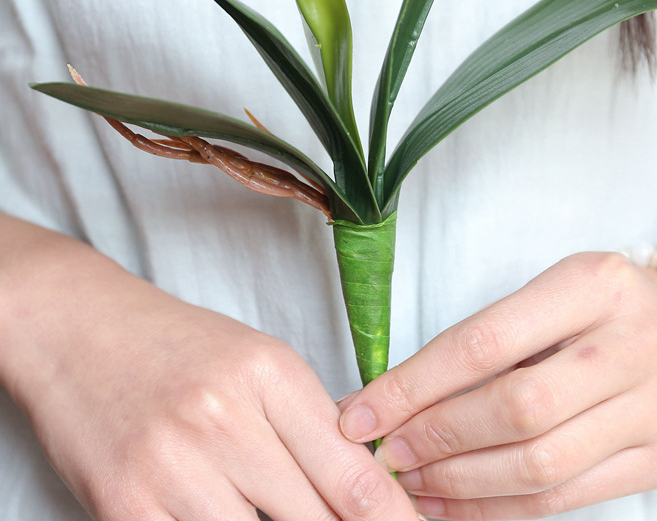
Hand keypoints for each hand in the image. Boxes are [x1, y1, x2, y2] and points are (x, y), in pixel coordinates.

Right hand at [1, 223, 417, 520]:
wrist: (85, 332)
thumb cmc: (182, 346)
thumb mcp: (261, 362)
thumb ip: (311, 421)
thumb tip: (365, 484)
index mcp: (271, 375)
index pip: (353, 473)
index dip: (394, 518)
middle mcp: (225, 420)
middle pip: (317, 517)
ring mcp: (172, 468)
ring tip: (287, 514)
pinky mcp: (125, 509)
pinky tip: (235, 520)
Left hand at [338, 251, 656, 518]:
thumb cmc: (593, 305)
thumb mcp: (544, 294)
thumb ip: (481, 341)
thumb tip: (390, 399)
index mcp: (592, 284)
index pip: (485, 342)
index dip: (415, 384)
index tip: (361, 413)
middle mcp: (633, 343)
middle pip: (516, 409)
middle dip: (436, 437)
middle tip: (386, 452)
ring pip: (540, 465)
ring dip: (460, 482)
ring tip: (412, 480)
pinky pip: (565, 500)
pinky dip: (499, 509)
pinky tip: (456, 504)